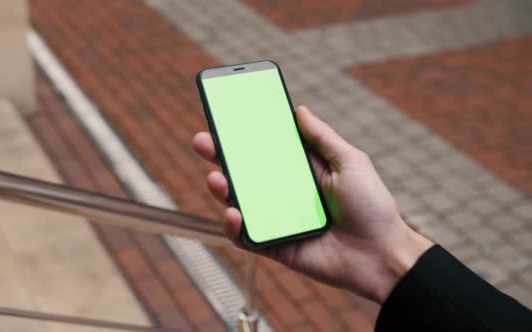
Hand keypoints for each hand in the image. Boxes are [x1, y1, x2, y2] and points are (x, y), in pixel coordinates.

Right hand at [192, 105, 432, 303]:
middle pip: (245, 173)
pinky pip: (247, 236)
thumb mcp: (350, 162)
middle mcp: (285, 193)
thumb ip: (322, 138)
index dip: (245, 135)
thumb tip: (298, 109)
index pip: (266, 149)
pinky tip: (234, 212)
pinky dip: (235, 226)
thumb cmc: (371, 206)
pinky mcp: (275, 246)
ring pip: (239, 202)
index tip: (226, 117)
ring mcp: (278, 219)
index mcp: (301, 170)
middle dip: (221, 156)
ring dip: (221, 189)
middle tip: (203, 140)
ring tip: (216, 178)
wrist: (382, 254)